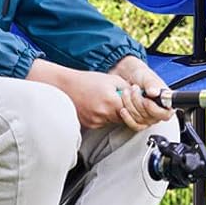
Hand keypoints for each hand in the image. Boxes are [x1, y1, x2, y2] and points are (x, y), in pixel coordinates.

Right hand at [31, 58, 170, 129]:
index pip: (134, 112)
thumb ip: (127, 88)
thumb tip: (140, 95)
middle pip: (126, 118)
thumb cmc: (86, 80)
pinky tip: (98, 104)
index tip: (141, 104)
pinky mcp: (89, 125)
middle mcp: (104, 115)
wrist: (64, 86)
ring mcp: (96, 122)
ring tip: (106, 99)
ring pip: (115, 121)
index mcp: (111, 102)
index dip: (139, 108)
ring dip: (116, 113)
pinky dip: (105, 115)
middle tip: (126, 101)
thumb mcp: (111, 79)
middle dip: (129, 111)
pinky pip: (104, 123)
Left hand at [105, 55, 171, 130]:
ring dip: (130, 105)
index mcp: (166, 102)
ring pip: (140, 120)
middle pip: (150, 117)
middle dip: (138, 102)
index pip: (165, 114)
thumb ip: (152, 84)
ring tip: (127, 93)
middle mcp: (159, 112)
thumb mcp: (148, 77)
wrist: (130, 78)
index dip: (154, 109)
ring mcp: (149, 118)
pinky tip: (123, 109)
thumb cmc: (142, 76)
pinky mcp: (138, 121)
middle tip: (134, 89)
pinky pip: (134, 125)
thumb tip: (155, 93)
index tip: (146, 100)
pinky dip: (127, 117)